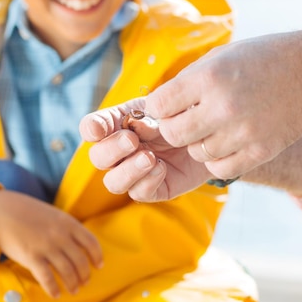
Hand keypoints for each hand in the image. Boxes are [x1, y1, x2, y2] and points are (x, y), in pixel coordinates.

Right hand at [0, 192, 103, 298]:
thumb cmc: (28, 213)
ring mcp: (46, 247)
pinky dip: (53, 289)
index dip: (97, 256)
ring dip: (72, 284)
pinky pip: (47, 278)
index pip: (91, 242)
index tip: (99, 266)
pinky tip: (55, 294)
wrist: (2, 212)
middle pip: (80, 261)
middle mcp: (60, 236)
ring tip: (73, 290)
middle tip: (84, 282)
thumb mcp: (53, 215)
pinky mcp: (31, 257)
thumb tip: (79, 243)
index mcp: (68, 223)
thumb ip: (67, 227)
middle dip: (84, 275)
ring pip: (67, 272)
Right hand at [79, 98, 212, 201]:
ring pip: (113, 182)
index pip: (91, 128)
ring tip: (149, 157)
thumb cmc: (181, 116)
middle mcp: (119, 152)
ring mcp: (134, 173)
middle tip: (132, 140)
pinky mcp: (153, 190)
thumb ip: (145, 116)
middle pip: (98, 158)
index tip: (98, 129)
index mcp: (117, 126)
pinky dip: (147, 181)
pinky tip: (161, 168)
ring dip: (128, 170)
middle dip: (111, 149)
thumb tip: (134, 127)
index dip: (91, 129)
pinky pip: (139, 193)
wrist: (210, 133)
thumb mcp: (163, 108)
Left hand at [145, 31, 301, 179]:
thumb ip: (186, 82)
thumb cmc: (261, 59)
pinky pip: (220, 169)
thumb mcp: (219, 57)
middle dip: (172, 128)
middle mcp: (223, 106)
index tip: (167, 105)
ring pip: (196, 153)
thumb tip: (155, 106)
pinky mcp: (260, 152)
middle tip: (186, 119)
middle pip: (172, 134)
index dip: (157, 107)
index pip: (157, 106)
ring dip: (197, 143)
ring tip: (213, 126)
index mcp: (209, 78)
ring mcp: (244, 132)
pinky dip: (217, 159)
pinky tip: (226, 142)